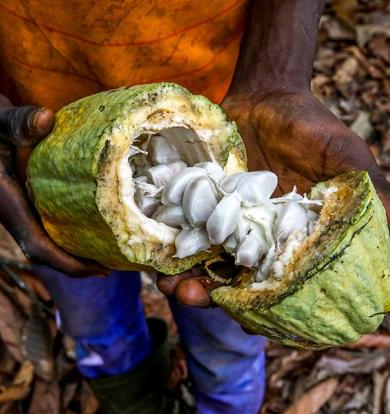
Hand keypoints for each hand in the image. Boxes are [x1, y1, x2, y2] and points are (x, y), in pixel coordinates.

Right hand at [0, 88, 107, 275]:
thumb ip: (15, 121)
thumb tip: (46, 119)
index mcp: (1, 197)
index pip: (35, 244)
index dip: (66, 262)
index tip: (98, 270)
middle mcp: (6, 208)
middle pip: (41, 250)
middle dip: (74, 263)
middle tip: (110, 265)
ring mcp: (10, 205)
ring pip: (40, 240)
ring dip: (69, 251)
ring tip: (103, 252)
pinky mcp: (16, 198)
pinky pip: (40, 225)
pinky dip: (62, 234)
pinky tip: (83, 226)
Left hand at [157, 88, 389, 306]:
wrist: (267, 99)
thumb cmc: (309, 126)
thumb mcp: (343, 157)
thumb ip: (368, 196)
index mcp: (293, 240)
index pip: (281, 286)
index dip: (265, 309)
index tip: (247, 321)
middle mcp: (259, 240)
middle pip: (237, 282)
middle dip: (215, 297)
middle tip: (194, 298)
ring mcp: (228, 225)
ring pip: (207, 265)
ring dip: (187, 280)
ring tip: (170, 287)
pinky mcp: (202, 208)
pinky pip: (185, 236)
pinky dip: (171, 250)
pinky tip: (157, 260)